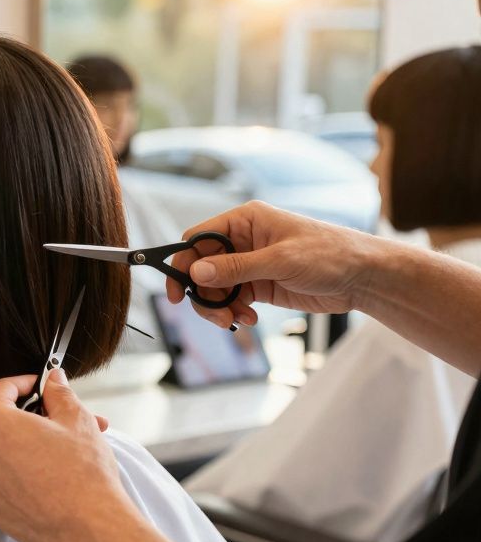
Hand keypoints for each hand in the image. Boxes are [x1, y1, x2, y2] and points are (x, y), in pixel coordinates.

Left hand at [0, 369, 134, 541]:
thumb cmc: (83, 472)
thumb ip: (58, 393)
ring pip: (0, 452)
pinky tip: (50, 478)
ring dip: (27, 446)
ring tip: (66, 451)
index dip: (25, 383)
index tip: (43, 387)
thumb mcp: (76, 419)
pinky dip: (19, 473)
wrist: (89, 529)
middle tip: (63, 421)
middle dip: (32, 418)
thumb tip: (53, 380)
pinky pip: (0, 479)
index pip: (1, 389)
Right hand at [167, 201, 378, 329]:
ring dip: (218, 306)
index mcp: (245, 221)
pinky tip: (250, 318)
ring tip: (235, 319)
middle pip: (202, 267)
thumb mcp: (281, 260)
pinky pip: (232, 299)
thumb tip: (196, 273)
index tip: (178, 291)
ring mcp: (249, 264)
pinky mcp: (259, 285)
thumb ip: (236, 267)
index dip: (183, 263)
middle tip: (216, 315)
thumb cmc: (329, 255)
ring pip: (214, 287)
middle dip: (203, 293)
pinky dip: (234, 311)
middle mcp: (242, 241)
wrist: (364, 277)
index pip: (198, 239)